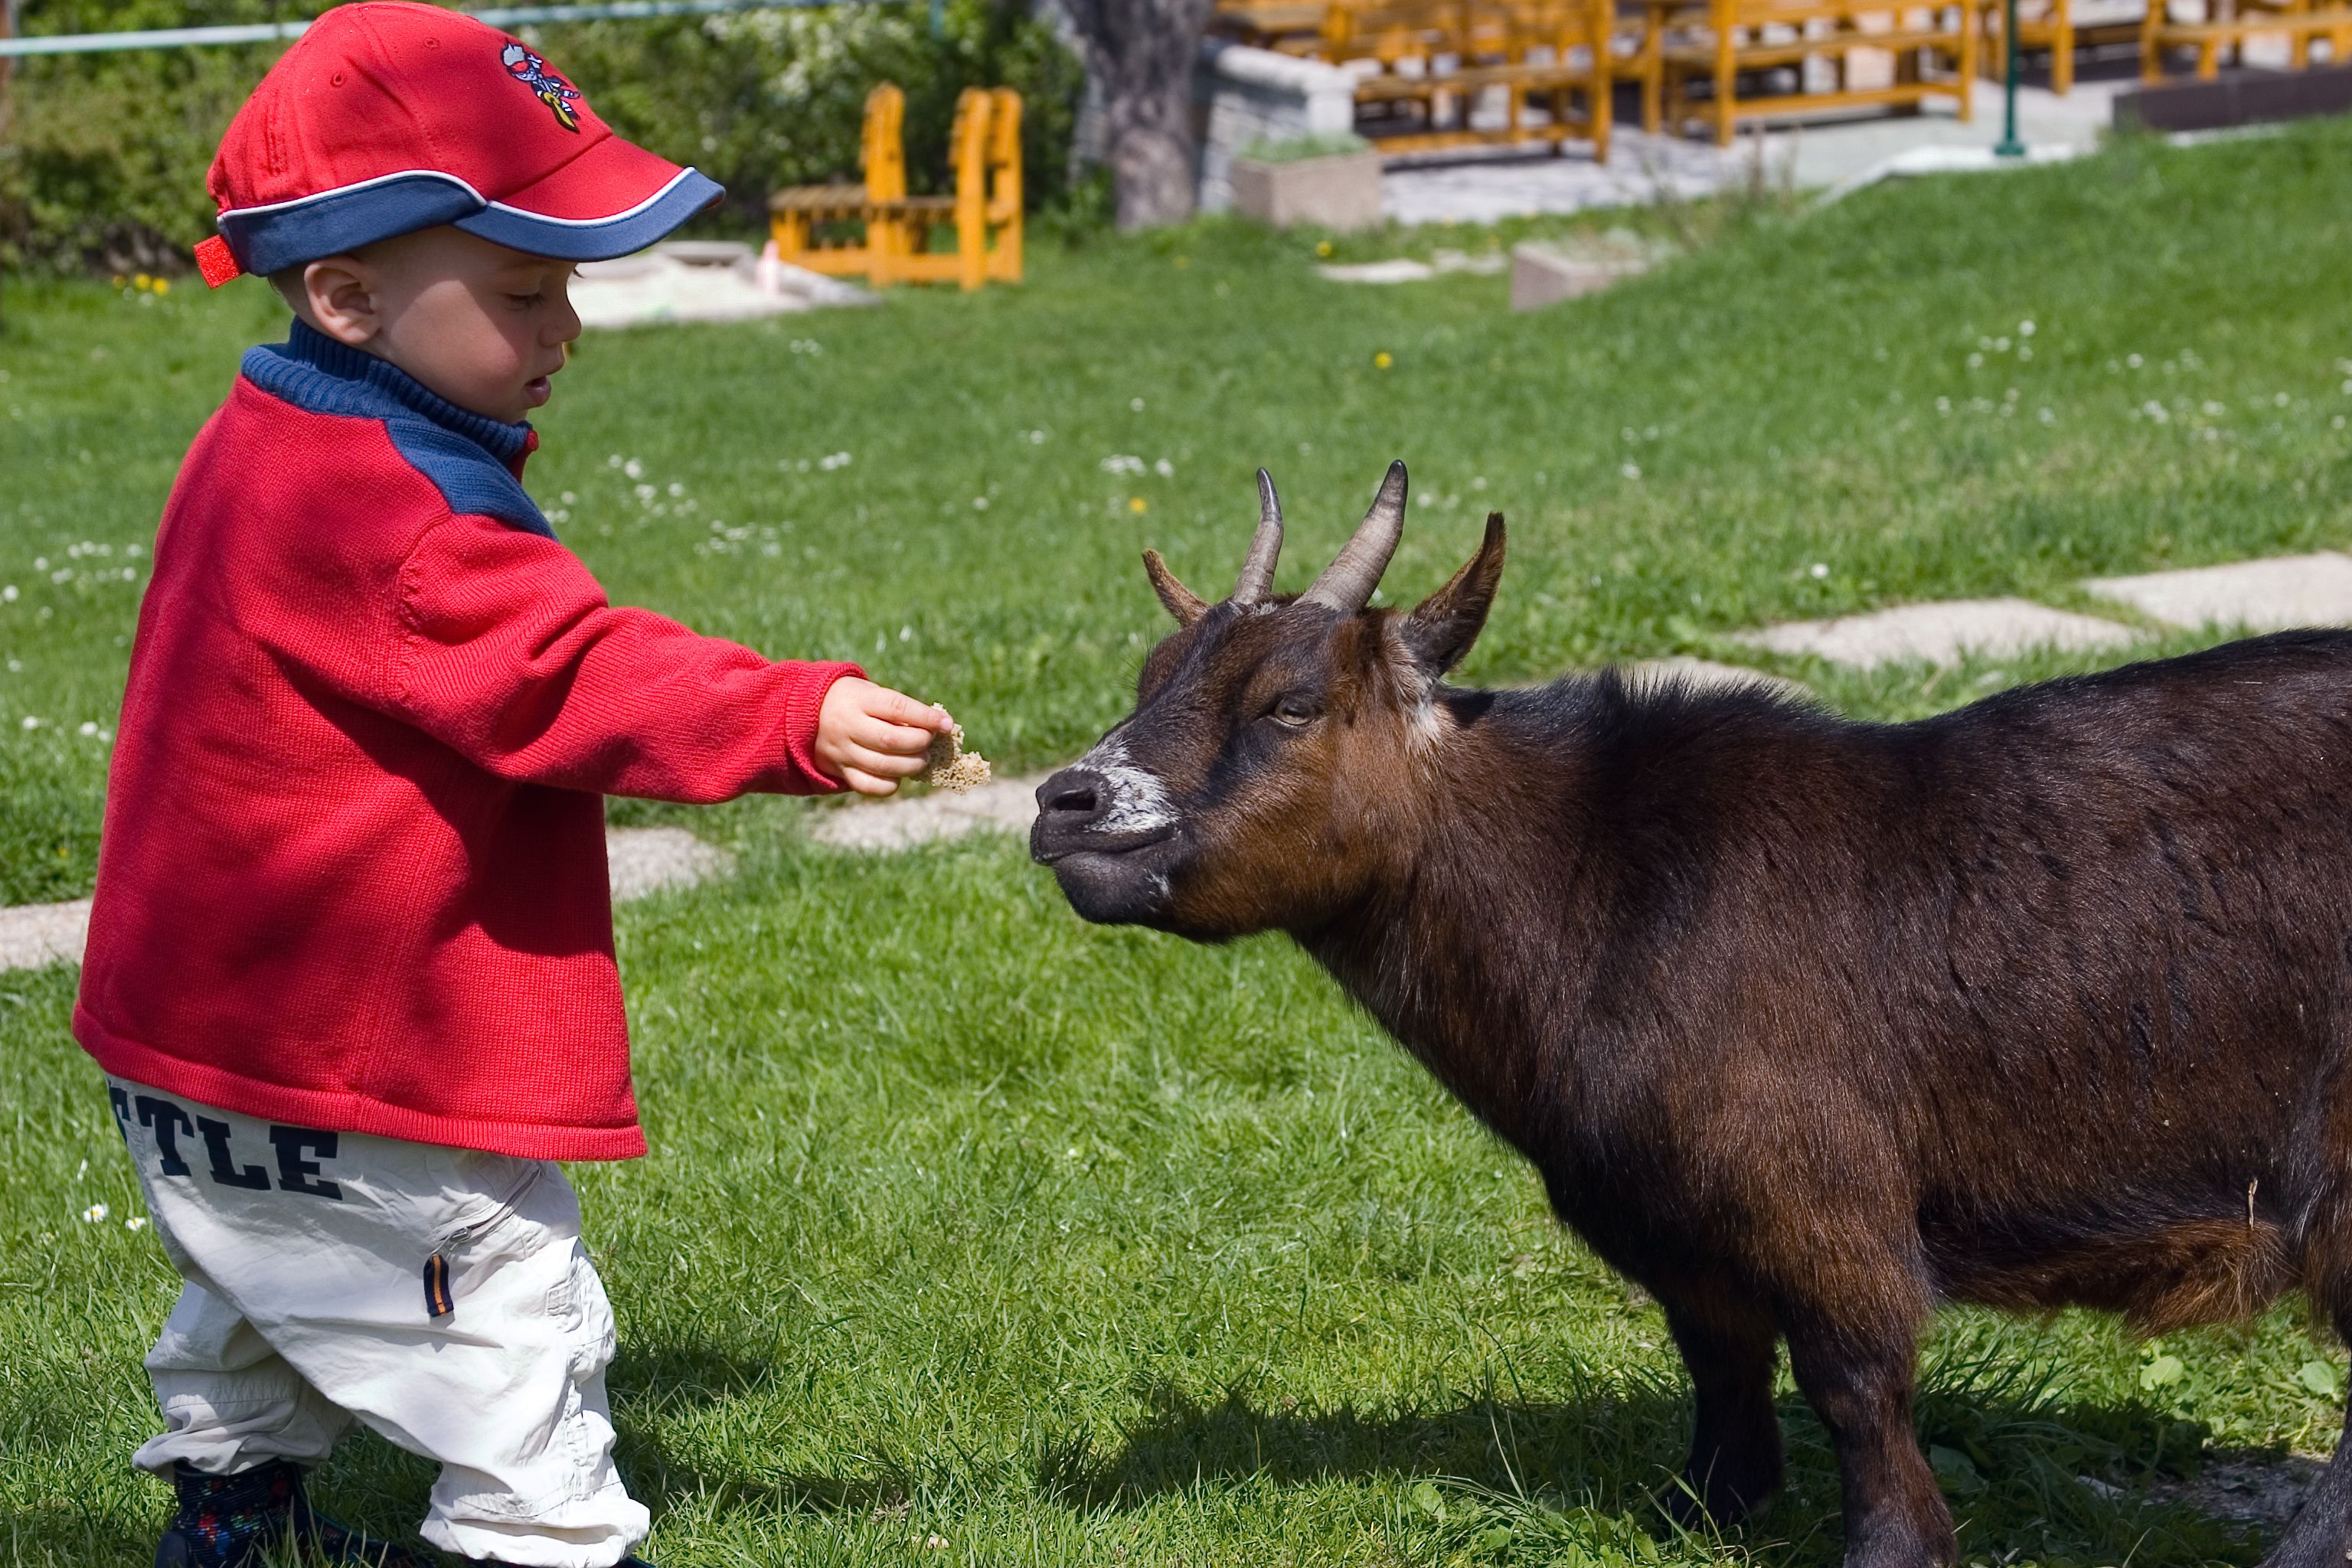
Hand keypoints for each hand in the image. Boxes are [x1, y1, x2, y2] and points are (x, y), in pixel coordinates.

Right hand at [815, 677, 952, 796]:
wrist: (805, 713)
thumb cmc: (853, 701)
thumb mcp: (870, 693)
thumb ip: (898, 709)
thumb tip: (936, 727)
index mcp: (858, 700)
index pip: (897, 708)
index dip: (926, 717)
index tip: (946, 723)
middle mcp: (847, 725)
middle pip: (890, 740)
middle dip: (919, 743)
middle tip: (929, 742)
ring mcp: (842, 750)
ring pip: (883, 765)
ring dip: (910, 765)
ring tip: (921, 760)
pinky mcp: (839, 770)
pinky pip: (868, 785)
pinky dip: (890, 784)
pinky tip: (898, 775)